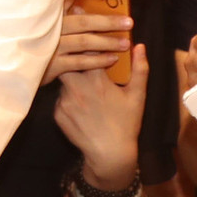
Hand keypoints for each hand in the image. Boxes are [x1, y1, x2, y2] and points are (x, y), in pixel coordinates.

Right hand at [41, 0, 132, 84]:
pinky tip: (112, 59)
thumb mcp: (44, 19)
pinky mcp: (52, 65)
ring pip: (84, 42)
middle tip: (129, 22)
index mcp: (48, 12)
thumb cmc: (35, 38)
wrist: (17, 65)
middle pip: (83, 22)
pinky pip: (80, 62)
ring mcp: (50, 46)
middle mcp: (49, 27)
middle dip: (107, 22)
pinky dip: (98, 60)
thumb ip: (62, 5)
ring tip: (125, 43)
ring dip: (107, 42)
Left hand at [55, 43, 148, 186]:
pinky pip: (59, 98)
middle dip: (74, 60)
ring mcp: (64, 101)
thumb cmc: (126, 124)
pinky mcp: (57, 113)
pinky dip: (68, 98)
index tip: (93, 42)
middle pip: (67, 62)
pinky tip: (81, 107)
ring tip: (86, 90)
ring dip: (71, 80)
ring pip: (63, 81)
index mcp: (96, 79)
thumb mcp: (137, 96)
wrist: (109, 154)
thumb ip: (139, 68)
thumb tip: (140, 46)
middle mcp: (76, 87)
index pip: (87, 51)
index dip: (89, 44)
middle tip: (83, 63)